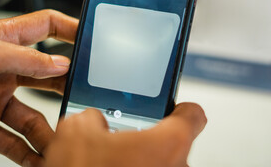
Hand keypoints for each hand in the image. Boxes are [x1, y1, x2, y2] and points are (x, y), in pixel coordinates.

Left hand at [0, 10, 77, 166]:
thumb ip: (28, 59)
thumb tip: (60, 63)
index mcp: (3, 41)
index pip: (46, 26)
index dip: (70, 28)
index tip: (91, 37)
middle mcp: (4, 68)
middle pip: (47, 74)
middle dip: (66, 86)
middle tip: (84, 95)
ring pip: (34, 114)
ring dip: (48, 131)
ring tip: (60, 142)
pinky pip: (15, 139)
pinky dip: (29, 151)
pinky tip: (41, 158)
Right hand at [45, 103, 206, 166]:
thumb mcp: (77, 133)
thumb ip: (92, 118)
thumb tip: (92, 121)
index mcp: (168, 144)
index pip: (193, 115)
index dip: (181, 110)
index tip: (174, 109)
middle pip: (173, 144)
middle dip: (148, 142)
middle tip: (125, 141)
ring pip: (161, 166)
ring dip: (141, 164)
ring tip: (112, 163)